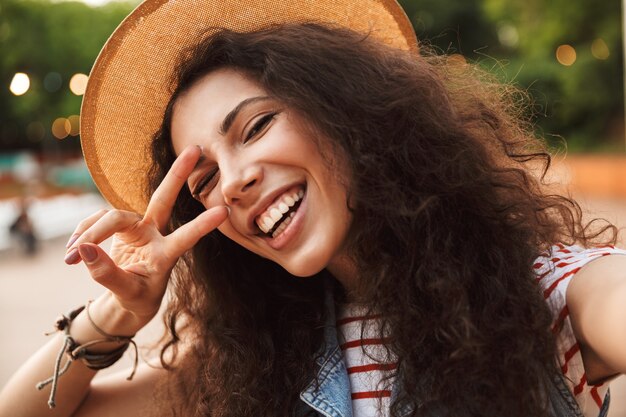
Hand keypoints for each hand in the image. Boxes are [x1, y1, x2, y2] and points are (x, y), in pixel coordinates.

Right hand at [63, 145, 226, 331]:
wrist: (129, 297)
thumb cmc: (137, 296)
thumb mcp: (126, 293)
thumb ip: (107, 274)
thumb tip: (85, 250)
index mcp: (166, 255)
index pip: (186, 238)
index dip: (202, 226)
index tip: (224, 212)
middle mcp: (155, 234)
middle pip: (164, 199)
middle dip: (178, 174)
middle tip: (195, 148)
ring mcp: (138, 227)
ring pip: (113, 216)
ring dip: (91, 233)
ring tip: (70, 258)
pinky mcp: (120, 225)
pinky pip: (97, 221)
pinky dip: (83, 234)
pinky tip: (74, 251)